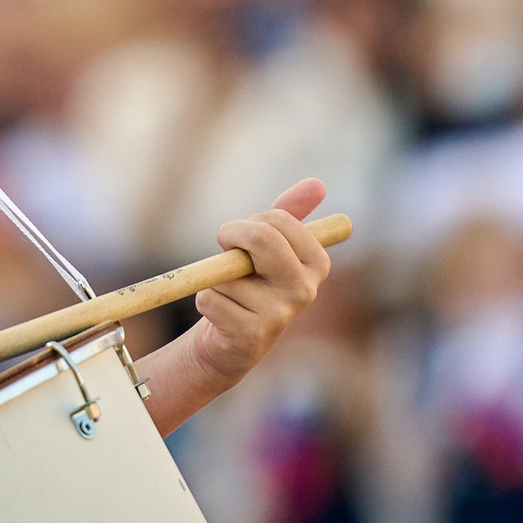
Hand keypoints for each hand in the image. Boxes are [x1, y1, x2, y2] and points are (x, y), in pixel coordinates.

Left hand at [182, 178, 331, 394]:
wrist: (230, 338)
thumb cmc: (251, 282)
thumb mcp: (269, 245)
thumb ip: (290, 212)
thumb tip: (318, 183)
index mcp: (316, 262)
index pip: (279, 220)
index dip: (248, 224)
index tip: (243, 237)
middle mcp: (306, 289)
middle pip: (263, 239)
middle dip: (232, 235)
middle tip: (226, 247)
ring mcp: (281, 314)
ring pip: (228, 271)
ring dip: (216, 278)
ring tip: (230, 295)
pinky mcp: (252, 335)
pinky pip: (211, 298)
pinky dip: (205, 300)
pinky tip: (221, 316)